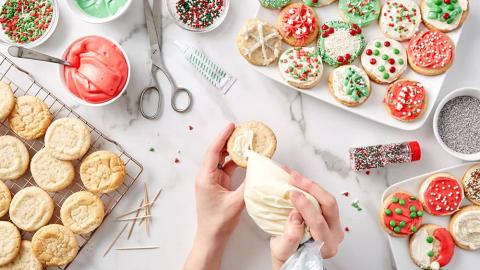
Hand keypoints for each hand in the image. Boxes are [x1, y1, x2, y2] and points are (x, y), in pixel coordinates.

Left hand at [183, 123, 244, 269]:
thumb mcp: (236, 203)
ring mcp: (212, 180)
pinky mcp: (218, 185)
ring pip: (222, 160)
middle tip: (242, 131)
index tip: (232, 126)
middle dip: (229, 140)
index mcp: (206, 178)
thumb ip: (248, 185)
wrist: (212, 237)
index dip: (222, 137)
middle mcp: (207, 176)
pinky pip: (227, 169)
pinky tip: (246, 157)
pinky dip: (236, 162)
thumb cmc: (219, 222)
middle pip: (217, 152)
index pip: (214, 152)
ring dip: (233, 151)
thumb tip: (258, 170)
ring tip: (245, 141)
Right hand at [270, 169, 343, 269]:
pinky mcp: (329, 215)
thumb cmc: (288, 258)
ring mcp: (334, 223)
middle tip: (294, 178)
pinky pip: (322, 197)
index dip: (305, 206)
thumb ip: (290, 238)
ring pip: (327, 198)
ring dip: (310, 185)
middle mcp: (334, 234)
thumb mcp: (283, 252)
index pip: (318, 222)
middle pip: (329, 204)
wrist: (292, 259)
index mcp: (325, 245)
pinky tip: (297, 180)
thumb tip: (295, 216)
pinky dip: (310, 187)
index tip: (292, 193)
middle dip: (311, 188)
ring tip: (293, 175)